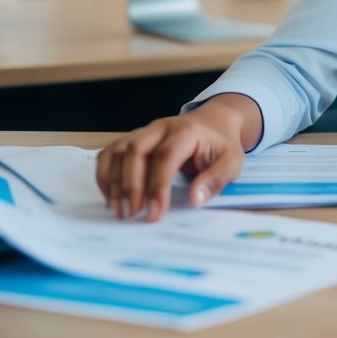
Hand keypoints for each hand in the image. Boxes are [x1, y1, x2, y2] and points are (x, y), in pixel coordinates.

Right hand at [94, 93, 260, 221]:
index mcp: (186, 131)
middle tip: (132, 215)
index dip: (158, 186)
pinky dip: (104, 174)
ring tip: (119, 210)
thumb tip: (195, 199)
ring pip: (118, 150)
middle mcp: (161, 127)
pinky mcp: (133, 138)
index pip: (166, 156)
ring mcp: (144, 131)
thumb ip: (216, 179)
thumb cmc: (221, 145)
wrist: (214, 122)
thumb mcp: (232, 162)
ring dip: (113, 182)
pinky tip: (110, 196)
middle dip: (131, 186)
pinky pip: (110, 152)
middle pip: (135, 151)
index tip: (154, 214)